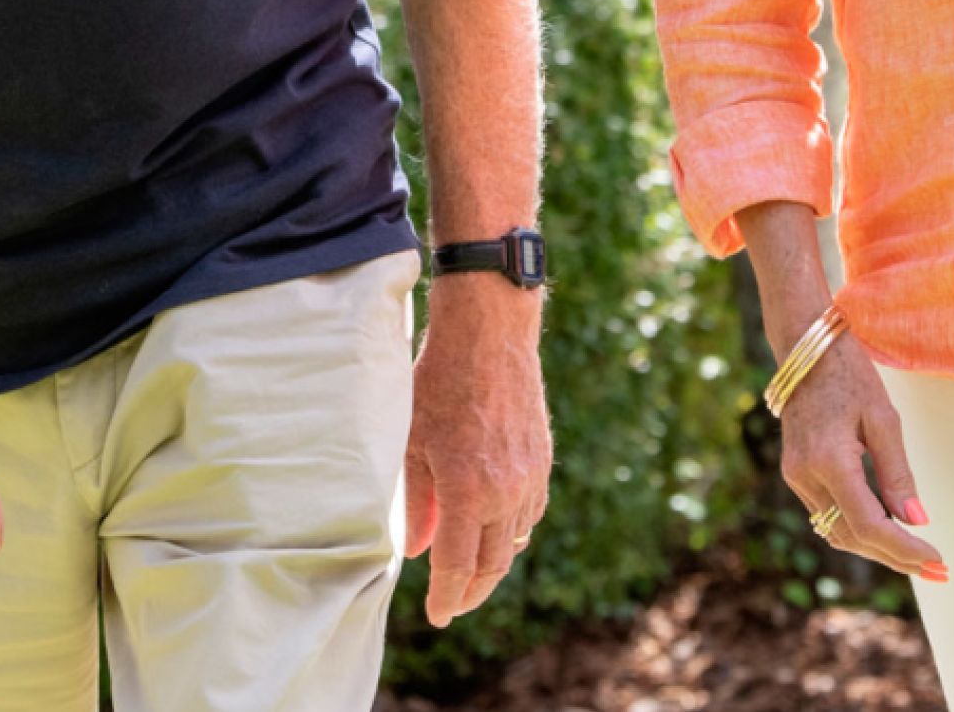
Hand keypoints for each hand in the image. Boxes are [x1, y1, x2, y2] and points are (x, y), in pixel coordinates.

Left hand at [403, 282, 550, 625]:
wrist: (489, 336)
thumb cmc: (438, 384)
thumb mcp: (412, 443)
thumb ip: (416, 503)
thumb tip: (416, 551)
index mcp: (468, 492)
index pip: (458, 566)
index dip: (446, 598)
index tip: (438, 617)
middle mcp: (506, 493)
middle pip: (492, 564)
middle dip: (471, 592)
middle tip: (454, 605)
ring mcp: (529, 478)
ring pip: (514, 541)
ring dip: (492, 563)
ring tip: (470, 574)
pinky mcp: (541, 462)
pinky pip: (529, 514)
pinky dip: (511, 532)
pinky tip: (496, 533)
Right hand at [773, 336, 947, 584]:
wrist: (806, 349)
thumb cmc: (850, 375)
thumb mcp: (884, 419)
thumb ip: (897, 474)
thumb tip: (917, 521)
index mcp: (829, 460)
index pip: (869, 524)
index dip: (903, 549)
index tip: (937, 561)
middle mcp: (805, 475)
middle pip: (852, 538)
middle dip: (895, 558)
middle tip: (938, 571)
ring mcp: (796, 476)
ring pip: (837, 532)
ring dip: (876, 549)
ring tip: (917, 558)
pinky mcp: (796, 473)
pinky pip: (828, 515)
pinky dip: (858, 529)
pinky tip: (887, 531)